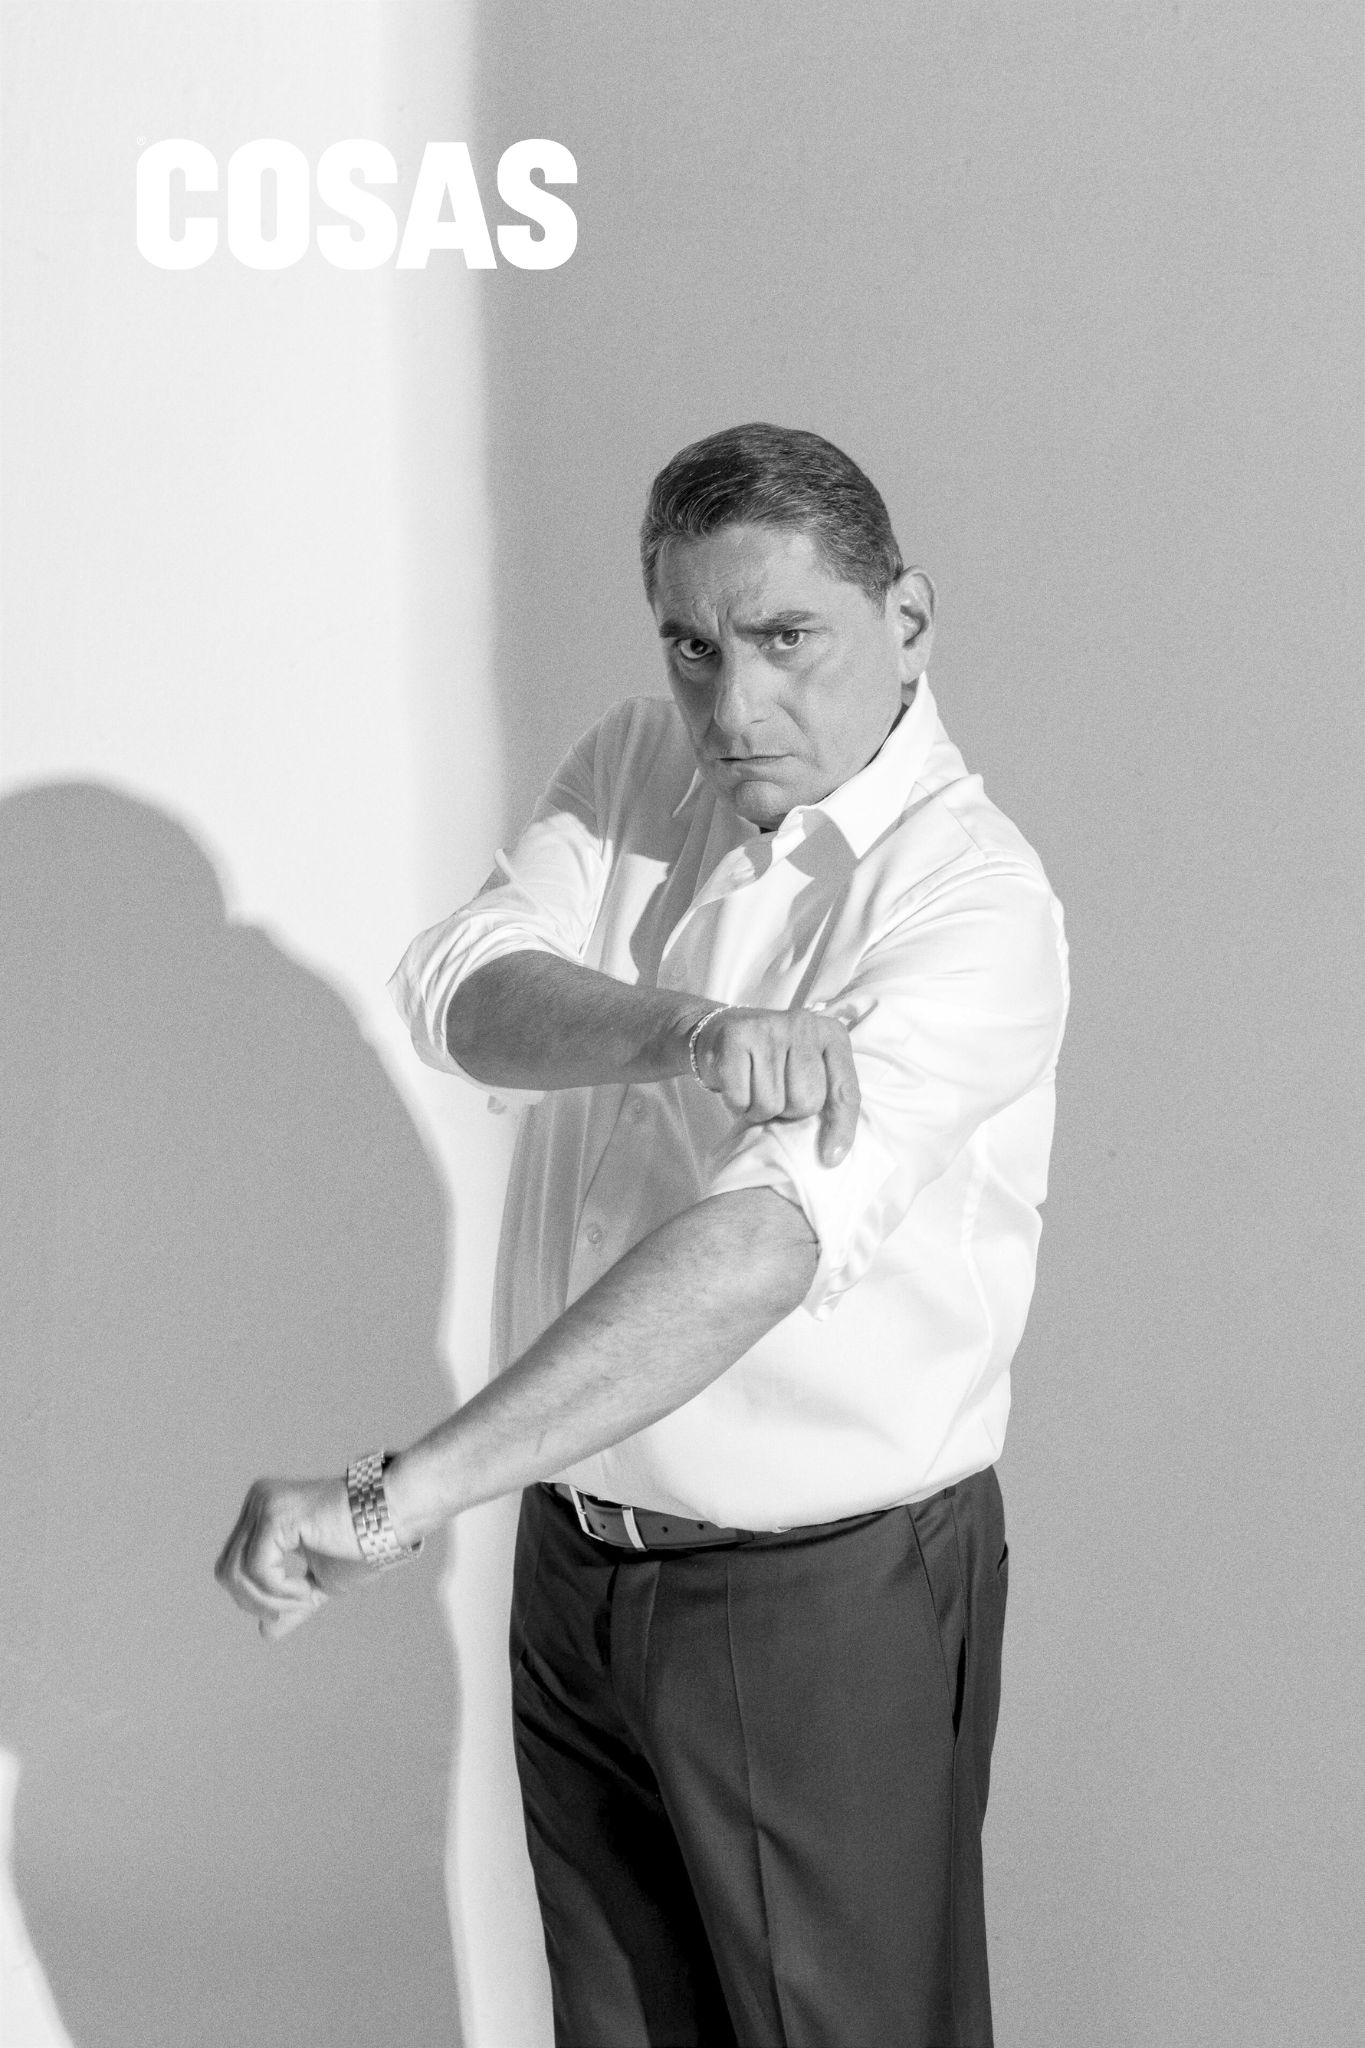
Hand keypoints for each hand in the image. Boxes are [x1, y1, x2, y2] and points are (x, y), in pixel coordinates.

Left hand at [215, 1474, 367, 1642]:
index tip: (293, 1605)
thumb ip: (291, 1602)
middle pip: (226, 1570)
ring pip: (237, 1574)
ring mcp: (264, 1506)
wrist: (393, 1516)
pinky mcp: (275, 1517)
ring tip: (305, 1597)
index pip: (232, 1564)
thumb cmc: (364, 1543)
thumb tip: (265, 1633)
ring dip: (272, 1599)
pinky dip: (280, 1591)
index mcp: (265, 1511)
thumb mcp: (320, 1581)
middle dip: (256, 1601)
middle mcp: (258, 1501)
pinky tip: (306, 1589)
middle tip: (296, 1606)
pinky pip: (257, 1571)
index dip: (254, 1597)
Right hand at [692, 1004, 861, 1165]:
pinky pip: (740, 1097)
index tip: (831, 1159)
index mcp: (833, 1035)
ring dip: (758, 1111)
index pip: (845, 1092)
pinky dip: (736, 1104)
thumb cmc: (775, 1062)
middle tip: (776, 1097)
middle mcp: (805, 1025)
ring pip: (770, 1104)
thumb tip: (832, 1155)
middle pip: (806, 1102)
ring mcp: (770, 1027)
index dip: (841, 1129)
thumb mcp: (811, 1072)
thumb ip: (829, 1100)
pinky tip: (738, 1085)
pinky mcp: (737, 1036)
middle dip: (788, 1113)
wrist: (725, 1030)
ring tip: (755, 1090)